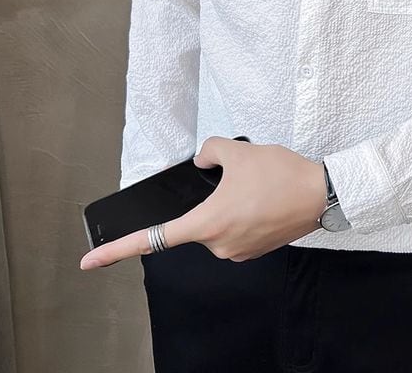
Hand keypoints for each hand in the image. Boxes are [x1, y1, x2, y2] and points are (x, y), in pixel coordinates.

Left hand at [79, 137, 327, 269]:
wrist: (322, 194)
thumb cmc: (281, 175)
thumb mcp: (238, 151)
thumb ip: (209, 150)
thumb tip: (204, 162)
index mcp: (207, 223)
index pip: (153, 239)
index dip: (117, 250)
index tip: (90, 262)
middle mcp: (218, 245)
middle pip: (197, 220)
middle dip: (211, 198)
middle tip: (241, 178)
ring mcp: (238, 251)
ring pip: (219, 222)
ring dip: (229, 205)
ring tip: (259, 186)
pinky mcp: (254, 251)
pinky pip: (236, 229)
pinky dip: (244, 213)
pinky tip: (264, 197)